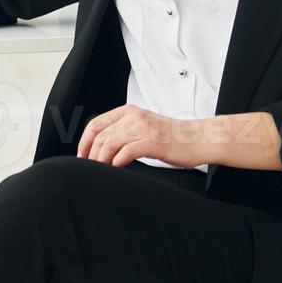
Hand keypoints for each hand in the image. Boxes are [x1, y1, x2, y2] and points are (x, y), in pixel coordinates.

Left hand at [77, 105, 203, 168]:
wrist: (199, 138)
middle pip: (101, 135)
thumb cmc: (173, 137)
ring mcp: (144, 128)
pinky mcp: (153, 142)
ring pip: (110, 143)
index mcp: (130, 111)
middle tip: (88, 168)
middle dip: (90, 154)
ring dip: (100, 160)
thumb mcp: (144, 126)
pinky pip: (126, 151)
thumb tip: (102, 147)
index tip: (82, 156)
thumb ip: (125, 130)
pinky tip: (116, 168)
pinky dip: (116, 161)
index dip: (84, 141)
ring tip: (100, 170)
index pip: (96, 123)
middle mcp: (135, 117)